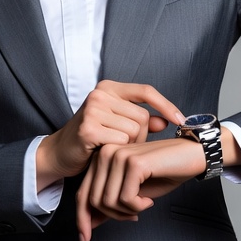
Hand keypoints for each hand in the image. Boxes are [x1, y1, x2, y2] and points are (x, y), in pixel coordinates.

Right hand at [36, 81, 184, 190]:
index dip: (166, 105)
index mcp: (108, 87)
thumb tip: (166, 121)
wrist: (60, 153)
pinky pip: (121, 141)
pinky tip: (104, 151)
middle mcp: (100, 94)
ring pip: (134, 131)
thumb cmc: (92, 138)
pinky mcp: (88, 128)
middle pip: (142, 116)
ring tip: (113, 147)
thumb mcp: (118, 125)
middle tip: (125, 145)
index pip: (145, 91)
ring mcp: (93, 110)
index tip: (181, 120)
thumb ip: (142, 121)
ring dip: (129, 145)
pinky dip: (118, 150)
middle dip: (141, 136)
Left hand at [75, 137, 206, 240]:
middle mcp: (105, 153)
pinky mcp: (133, 162)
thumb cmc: (163, 173)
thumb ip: (110, 204)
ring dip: (127, 211)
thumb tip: (89, 224)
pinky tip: (149, 200)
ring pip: (108, 201)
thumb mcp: (133, 192)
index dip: (82, 219)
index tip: (84, 240)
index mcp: (102, 158)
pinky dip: (138, 206)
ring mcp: (118, 155)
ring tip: (143, 204)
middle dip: (113, 216)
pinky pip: (125, 198)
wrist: (191, 156)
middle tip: (134, 216)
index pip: (82, 193)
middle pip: (92, 199)